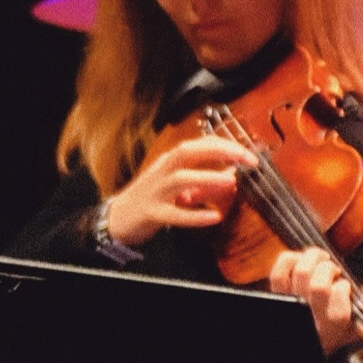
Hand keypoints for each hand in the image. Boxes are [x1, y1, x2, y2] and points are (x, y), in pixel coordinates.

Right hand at [100, 136, 247, 250]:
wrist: (116, 218)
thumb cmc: (149, 198)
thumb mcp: (176, 185)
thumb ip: (202, 178)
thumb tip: (232, 174)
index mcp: (168, 162)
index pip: (197, 144)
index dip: (223, 145)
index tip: (246, 152)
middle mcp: (161, 172)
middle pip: (188, 152)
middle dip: (218, 152)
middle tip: (245, 158)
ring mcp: (155, 192)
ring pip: (181, 179)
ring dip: (207, 178)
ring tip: (231, 182)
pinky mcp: (152, 214)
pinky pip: (175, 214)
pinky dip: (195, 216)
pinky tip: (214, 217)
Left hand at [266, 245, 362, 357]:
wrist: (302, 340)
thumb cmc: (327, 333)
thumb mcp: (350, 329)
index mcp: (331, 328)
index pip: (339, 306)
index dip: (344, 288)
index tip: (345, 285)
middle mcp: (310, 317)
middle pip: (319, 286)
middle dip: (329, 270)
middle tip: (333, 269)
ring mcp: (292, 305)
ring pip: (301, 273)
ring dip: (313, 258)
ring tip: (320, 259)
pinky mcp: (278, 296)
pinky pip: (279, 272)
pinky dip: (290, 259)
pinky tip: (301, 260)